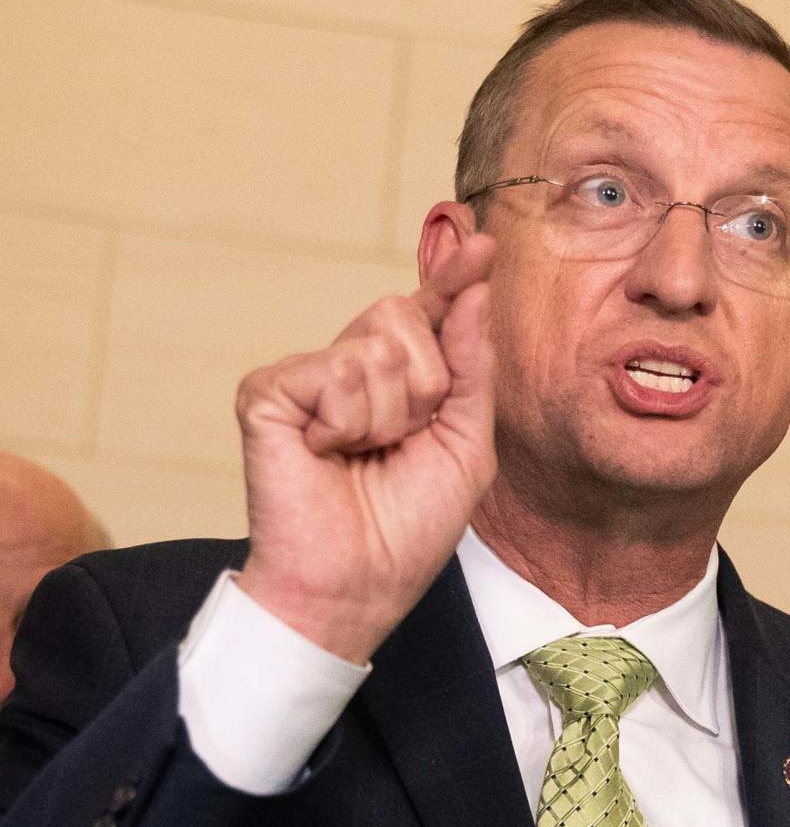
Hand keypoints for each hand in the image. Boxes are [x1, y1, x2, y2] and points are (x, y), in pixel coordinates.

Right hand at [233, 234, 495, 663]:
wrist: (359, 583)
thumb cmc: (409, 525)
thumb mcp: (466, 442)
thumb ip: (472, 366)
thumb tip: (476, 291)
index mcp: (400, 380)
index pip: (430, 313)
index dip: (454, 278)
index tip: (484, 242)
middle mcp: (352, 367)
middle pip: (404, 313)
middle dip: (427, 383)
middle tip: (402, 438)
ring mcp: (308, 376)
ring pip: (376, 345)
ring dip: (390, 413)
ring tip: (364, 454)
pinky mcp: (268, 391)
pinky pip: (335, 371)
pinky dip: (347, 422)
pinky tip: (326, 452)